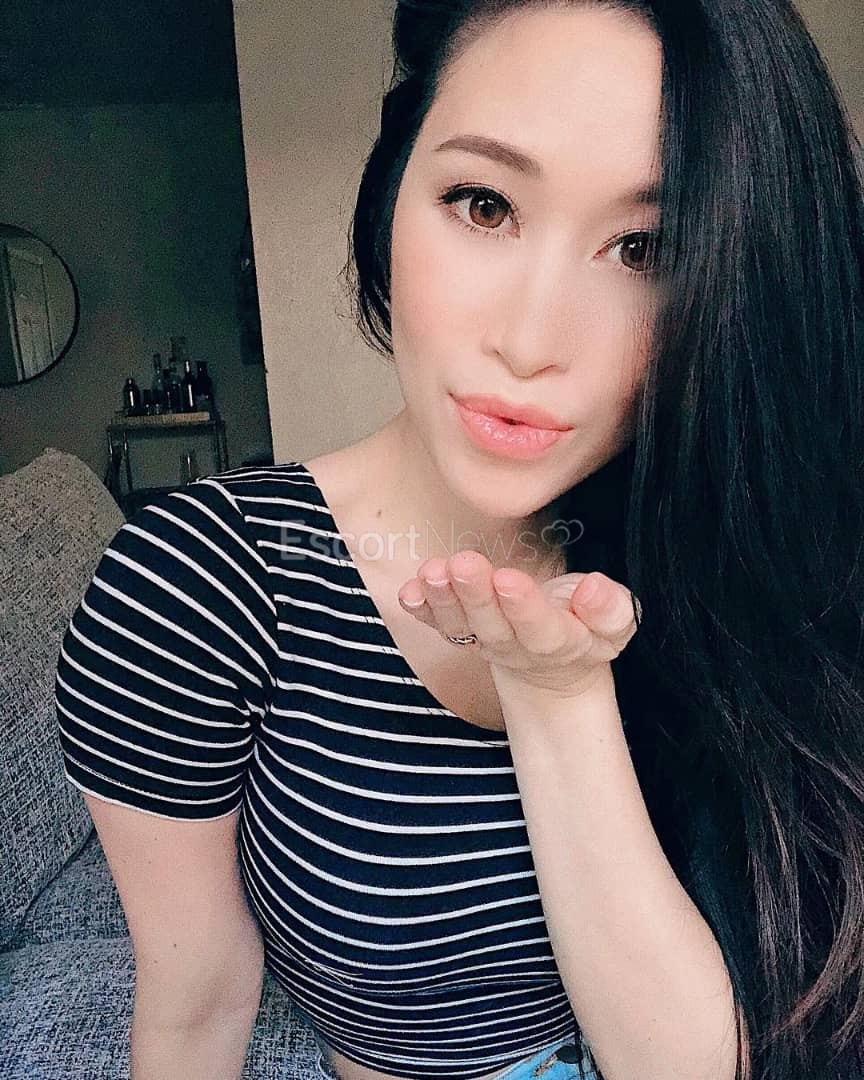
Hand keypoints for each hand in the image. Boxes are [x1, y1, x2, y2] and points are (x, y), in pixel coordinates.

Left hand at [397, 549, 641, 697]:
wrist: (555, 667)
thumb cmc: (587, 629)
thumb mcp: (616, 624)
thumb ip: (610, 609)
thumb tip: (593, 588)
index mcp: (559, 641)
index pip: (540, 628)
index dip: (523, 606)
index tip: (509, 579)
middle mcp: (515, 646)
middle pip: (491, 625)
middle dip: (475, 594)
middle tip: (463, 564)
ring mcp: (483, 641)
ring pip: (459, 626)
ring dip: (442, 599)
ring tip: (432, 572)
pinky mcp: (461, 632)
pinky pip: (437, 624)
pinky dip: (421, 608)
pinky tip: (409, 590)